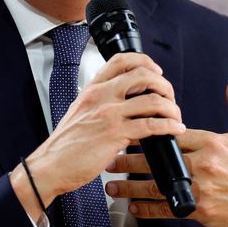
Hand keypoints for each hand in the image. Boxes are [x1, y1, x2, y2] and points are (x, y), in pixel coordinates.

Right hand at [10, 53, 185, 221]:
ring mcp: (109, 114)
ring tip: (176, 117)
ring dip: (171, 108)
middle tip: (170, 98)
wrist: (51, 165)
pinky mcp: (115, 134)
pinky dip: (169, 126)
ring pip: (152, 100)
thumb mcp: (80, 113)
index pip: (121, 60)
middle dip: (165, 86)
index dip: (145, 62)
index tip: (156, 72)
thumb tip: (126, 106)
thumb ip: (100, 104)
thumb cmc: (65, 145)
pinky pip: (151, 125)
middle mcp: (101, 96)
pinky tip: (174, 130)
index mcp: (92, 89)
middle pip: (143, 76)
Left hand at [104, 72, 227, 226]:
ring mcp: (202, 188)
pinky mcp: (201, 210)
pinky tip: (133, 206)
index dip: (148, 132)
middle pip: (159, 160)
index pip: (172, 133)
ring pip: (158, 186)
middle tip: (111, 158)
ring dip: (131, 187)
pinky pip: (168, 208)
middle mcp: (205, 164)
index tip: (129, 128)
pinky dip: (148, 209)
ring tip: (113, 185)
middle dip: (131, 160)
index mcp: (213, 142)